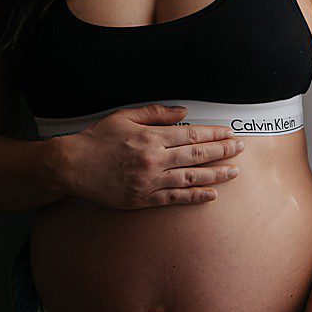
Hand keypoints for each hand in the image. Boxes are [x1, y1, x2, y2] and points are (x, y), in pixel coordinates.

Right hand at [58, 103, 245, 209]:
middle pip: (197, 155)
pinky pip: (175, 198)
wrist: (71, 166)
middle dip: (222, 151)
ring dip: (216, 175)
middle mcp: (154, 159)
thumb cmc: (97, 139)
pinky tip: (211, 195)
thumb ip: (156, 113)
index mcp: (151, 136)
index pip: (193, 134)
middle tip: (240, 149)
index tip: (230, 133)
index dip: (215, 134)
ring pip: (191, 178)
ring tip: (234, 172)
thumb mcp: (124, 116)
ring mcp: (149, 181)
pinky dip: (195, 196)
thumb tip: (184, 112)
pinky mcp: (142, 199)